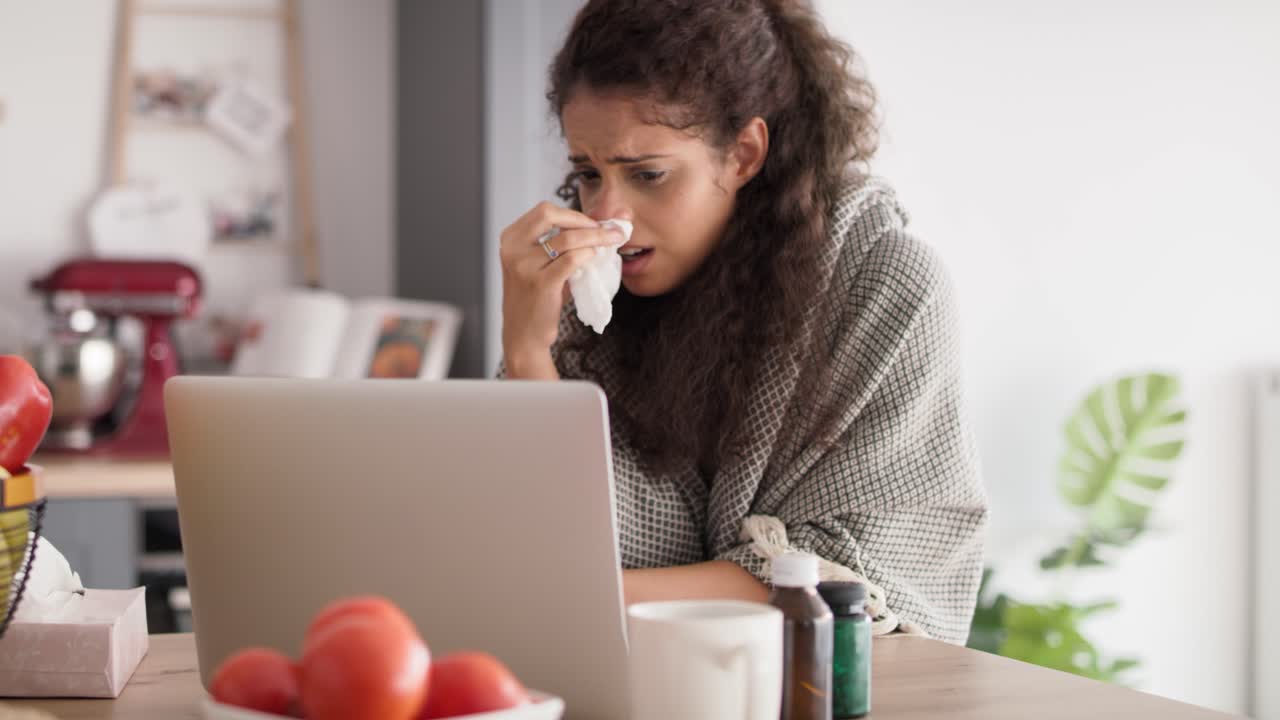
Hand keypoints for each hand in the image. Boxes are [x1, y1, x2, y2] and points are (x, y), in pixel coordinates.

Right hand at [499, 202, 624, 371]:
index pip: (544, 211)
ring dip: (596, 237)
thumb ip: (559, 243)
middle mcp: (514, 249)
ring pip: (567, 239)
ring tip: (613, 241)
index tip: (593, 223)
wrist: (524, 335)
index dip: (572, 214)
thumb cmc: (536, 298)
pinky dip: (588, 255)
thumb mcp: (539, 265)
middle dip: (584, 220)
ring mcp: (525, 266)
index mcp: (511, 239)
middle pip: (551, 215)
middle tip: (607, 229)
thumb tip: (599, 223)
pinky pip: (571, 260)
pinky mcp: (541, 284)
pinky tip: (596, 258)